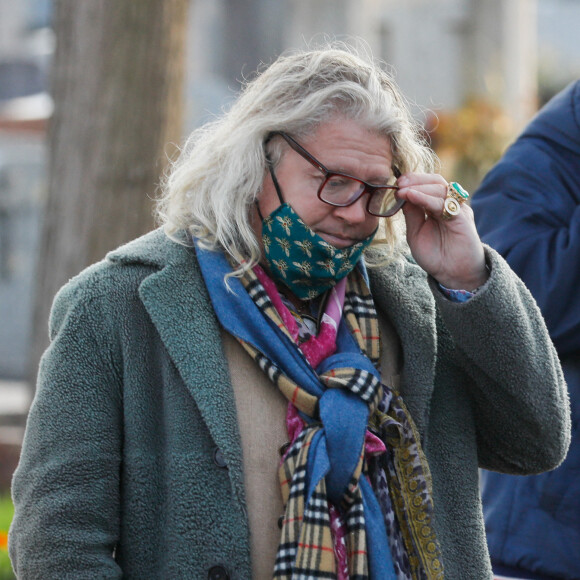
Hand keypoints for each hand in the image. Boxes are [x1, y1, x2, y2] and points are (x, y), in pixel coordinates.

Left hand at [396, 173, 487, 290]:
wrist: (453, 274)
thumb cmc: (435, 255)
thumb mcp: (416, 232)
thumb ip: (411, 214)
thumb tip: (401, 194)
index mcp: (438, 206)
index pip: (427, 185)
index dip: (412, 181)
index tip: (395, 183)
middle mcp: (449, 205)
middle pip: (435, 181)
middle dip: (415, 179)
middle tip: (398, 183)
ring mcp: (457, 209)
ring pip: (440, 188)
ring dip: (418, 187)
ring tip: (401, 189)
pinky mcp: (462, 217)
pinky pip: (442, 203)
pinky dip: (425, 198)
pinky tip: (411, 196)